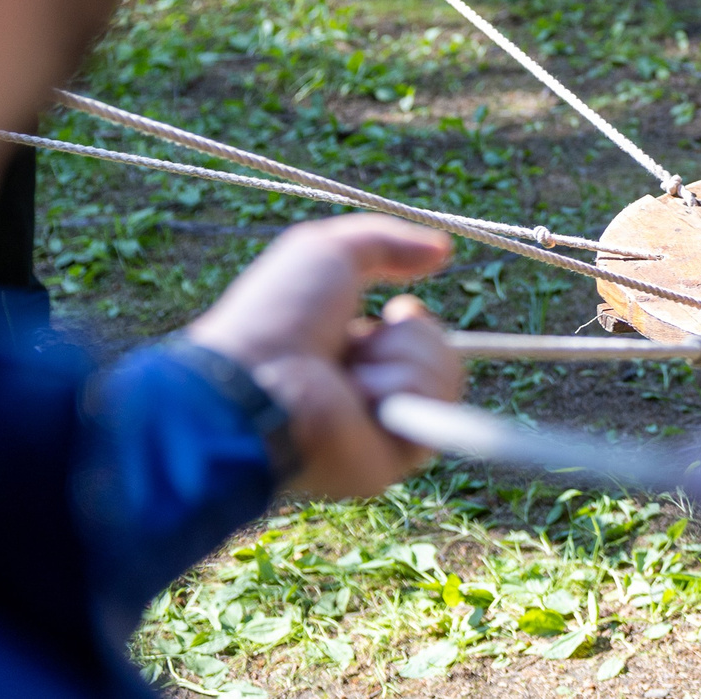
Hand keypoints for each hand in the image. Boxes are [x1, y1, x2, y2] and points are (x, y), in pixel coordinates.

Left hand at [184, 215, 460, 497]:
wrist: (256, 385)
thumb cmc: (277, 318)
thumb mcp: (326, 251)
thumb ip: (386, 240)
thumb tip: (443, 250)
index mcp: (346, 352)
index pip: (415, 336)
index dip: (413, 320)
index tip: (397, 309)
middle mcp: (366, 392)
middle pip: (440, 354)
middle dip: (411, 340)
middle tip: (359, 346)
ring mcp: (381, 428)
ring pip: (444, 379)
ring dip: (401, 365)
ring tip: (352, 378)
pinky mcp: (391, 459)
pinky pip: (436, 415)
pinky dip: (402, 395)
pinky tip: (363, 399)